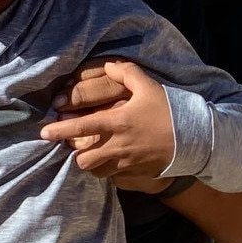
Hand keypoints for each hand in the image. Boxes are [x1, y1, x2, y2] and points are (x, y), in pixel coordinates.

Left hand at [39, 59, 176, 193]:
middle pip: (83, 158)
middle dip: (74, 152)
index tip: (44, 132)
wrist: (197, 139)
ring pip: (95, 171)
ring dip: (89, 163)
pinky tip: (108, 160)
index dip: (60, 130)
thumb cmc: (171, 110)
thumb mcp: (149, 85)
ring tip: (89, 152)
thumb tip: (108, 65)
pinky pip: (112, 177)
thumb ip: (125, 72)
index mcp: (118, 122)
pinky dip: (105, 170)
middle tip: (73, 142)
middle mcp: (118, 146)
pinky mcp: (136, 173)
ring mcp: (127, 163)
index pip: (81, 128)